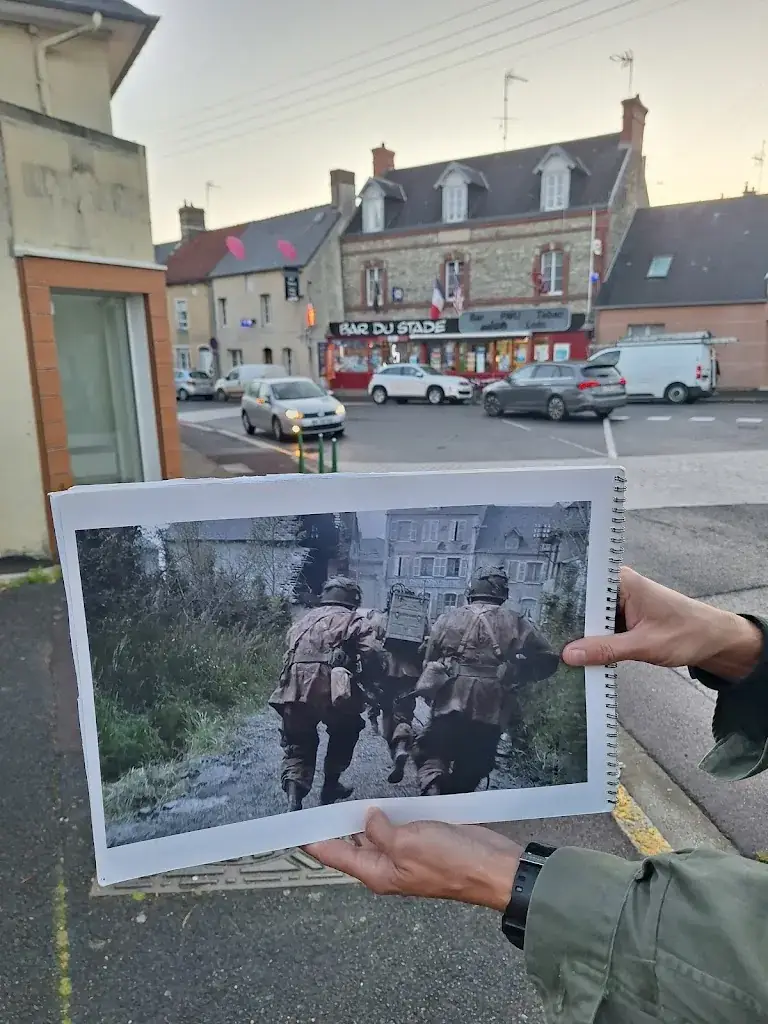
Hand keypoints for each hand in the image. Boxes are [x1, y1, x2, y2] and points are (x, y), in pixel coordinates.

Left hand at [303, 809, 521, 911]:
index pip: (335, 854)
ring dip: (363, 816)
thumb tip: (366, 819)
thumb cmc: (448, 860)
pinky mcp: (423, 840)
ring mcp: (405, 853)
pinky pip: (396, 825)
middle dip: (336, 823)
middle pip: (352, 844)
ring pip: (375, 833)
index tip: (291, 826)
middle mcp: (386, 866)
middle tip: (316, 798)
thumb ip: (380, 831)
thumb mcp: (406, 843)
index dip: (313, 839)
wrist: (492, 867)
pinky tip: (381, 797)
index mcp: (376, 873)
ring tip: (341, 794)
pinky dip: (388, 813)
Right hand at [562, 566, 761, 679]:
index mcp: (622, 581)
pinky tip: (581, 652)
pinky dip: (594, 639)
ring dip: (581, 634)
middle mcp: (618, 586)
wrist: (714, 641)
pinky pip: (600, 626)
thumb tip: (570, 654)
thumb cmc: (688, 633)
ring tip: (558, 649)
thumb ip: (606, 649)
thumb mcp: (644, 645)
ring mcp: (620, 601)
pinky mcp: (623, 616)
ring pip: (589, 617)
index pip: (581, 587)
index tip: (542, 621)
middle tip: (547, 641)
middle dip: (568, 622)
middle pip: (581, 602)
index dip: (560, 603)